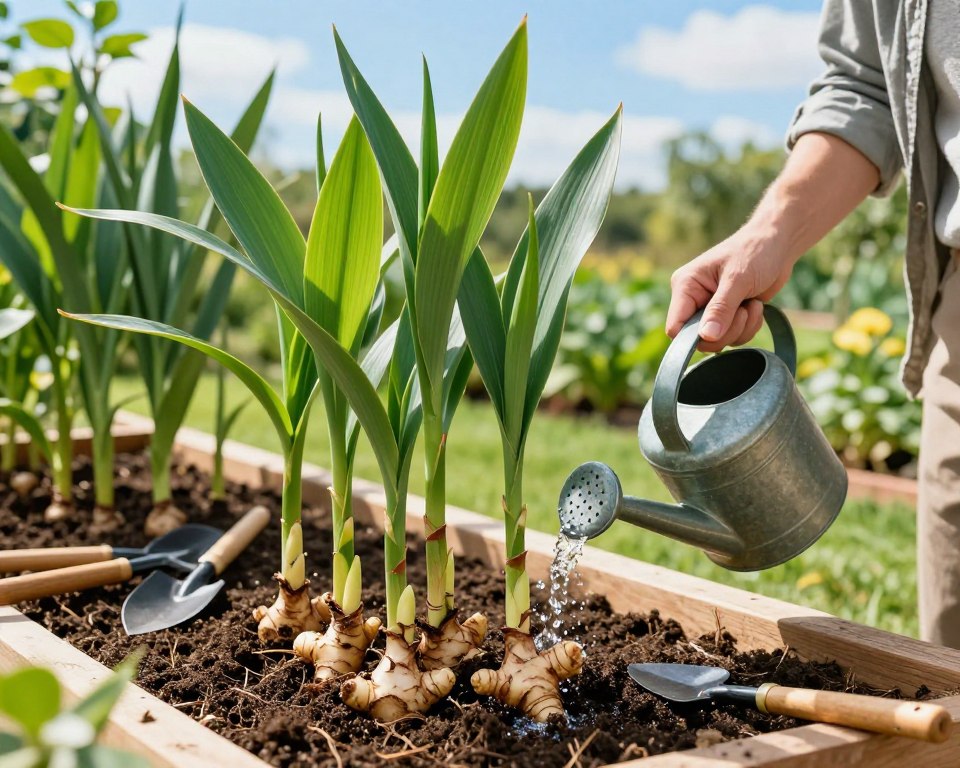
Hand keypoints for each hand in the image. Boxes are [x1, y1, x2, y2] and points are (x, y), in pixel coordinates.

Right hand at [666, 228, 793, 351]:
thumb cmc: (755, 252)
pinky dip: (748, 327)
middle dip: (727, 331)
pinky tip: (755, 306)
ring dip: (741, 328)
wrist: (778, 244)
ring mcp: (710, 309)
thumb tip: (706, 337)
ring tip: (752, 304)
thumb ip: (721, 309)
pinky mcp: (727, 315)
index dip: (694, 337)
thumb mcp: (738, 280)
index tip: (719, 330)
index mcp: (685, 286)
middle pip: (699, 338)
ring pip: (718, 340)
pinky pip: (733, 336)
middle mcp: (693, 299)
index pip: (676, 326)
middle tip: (743, 311)